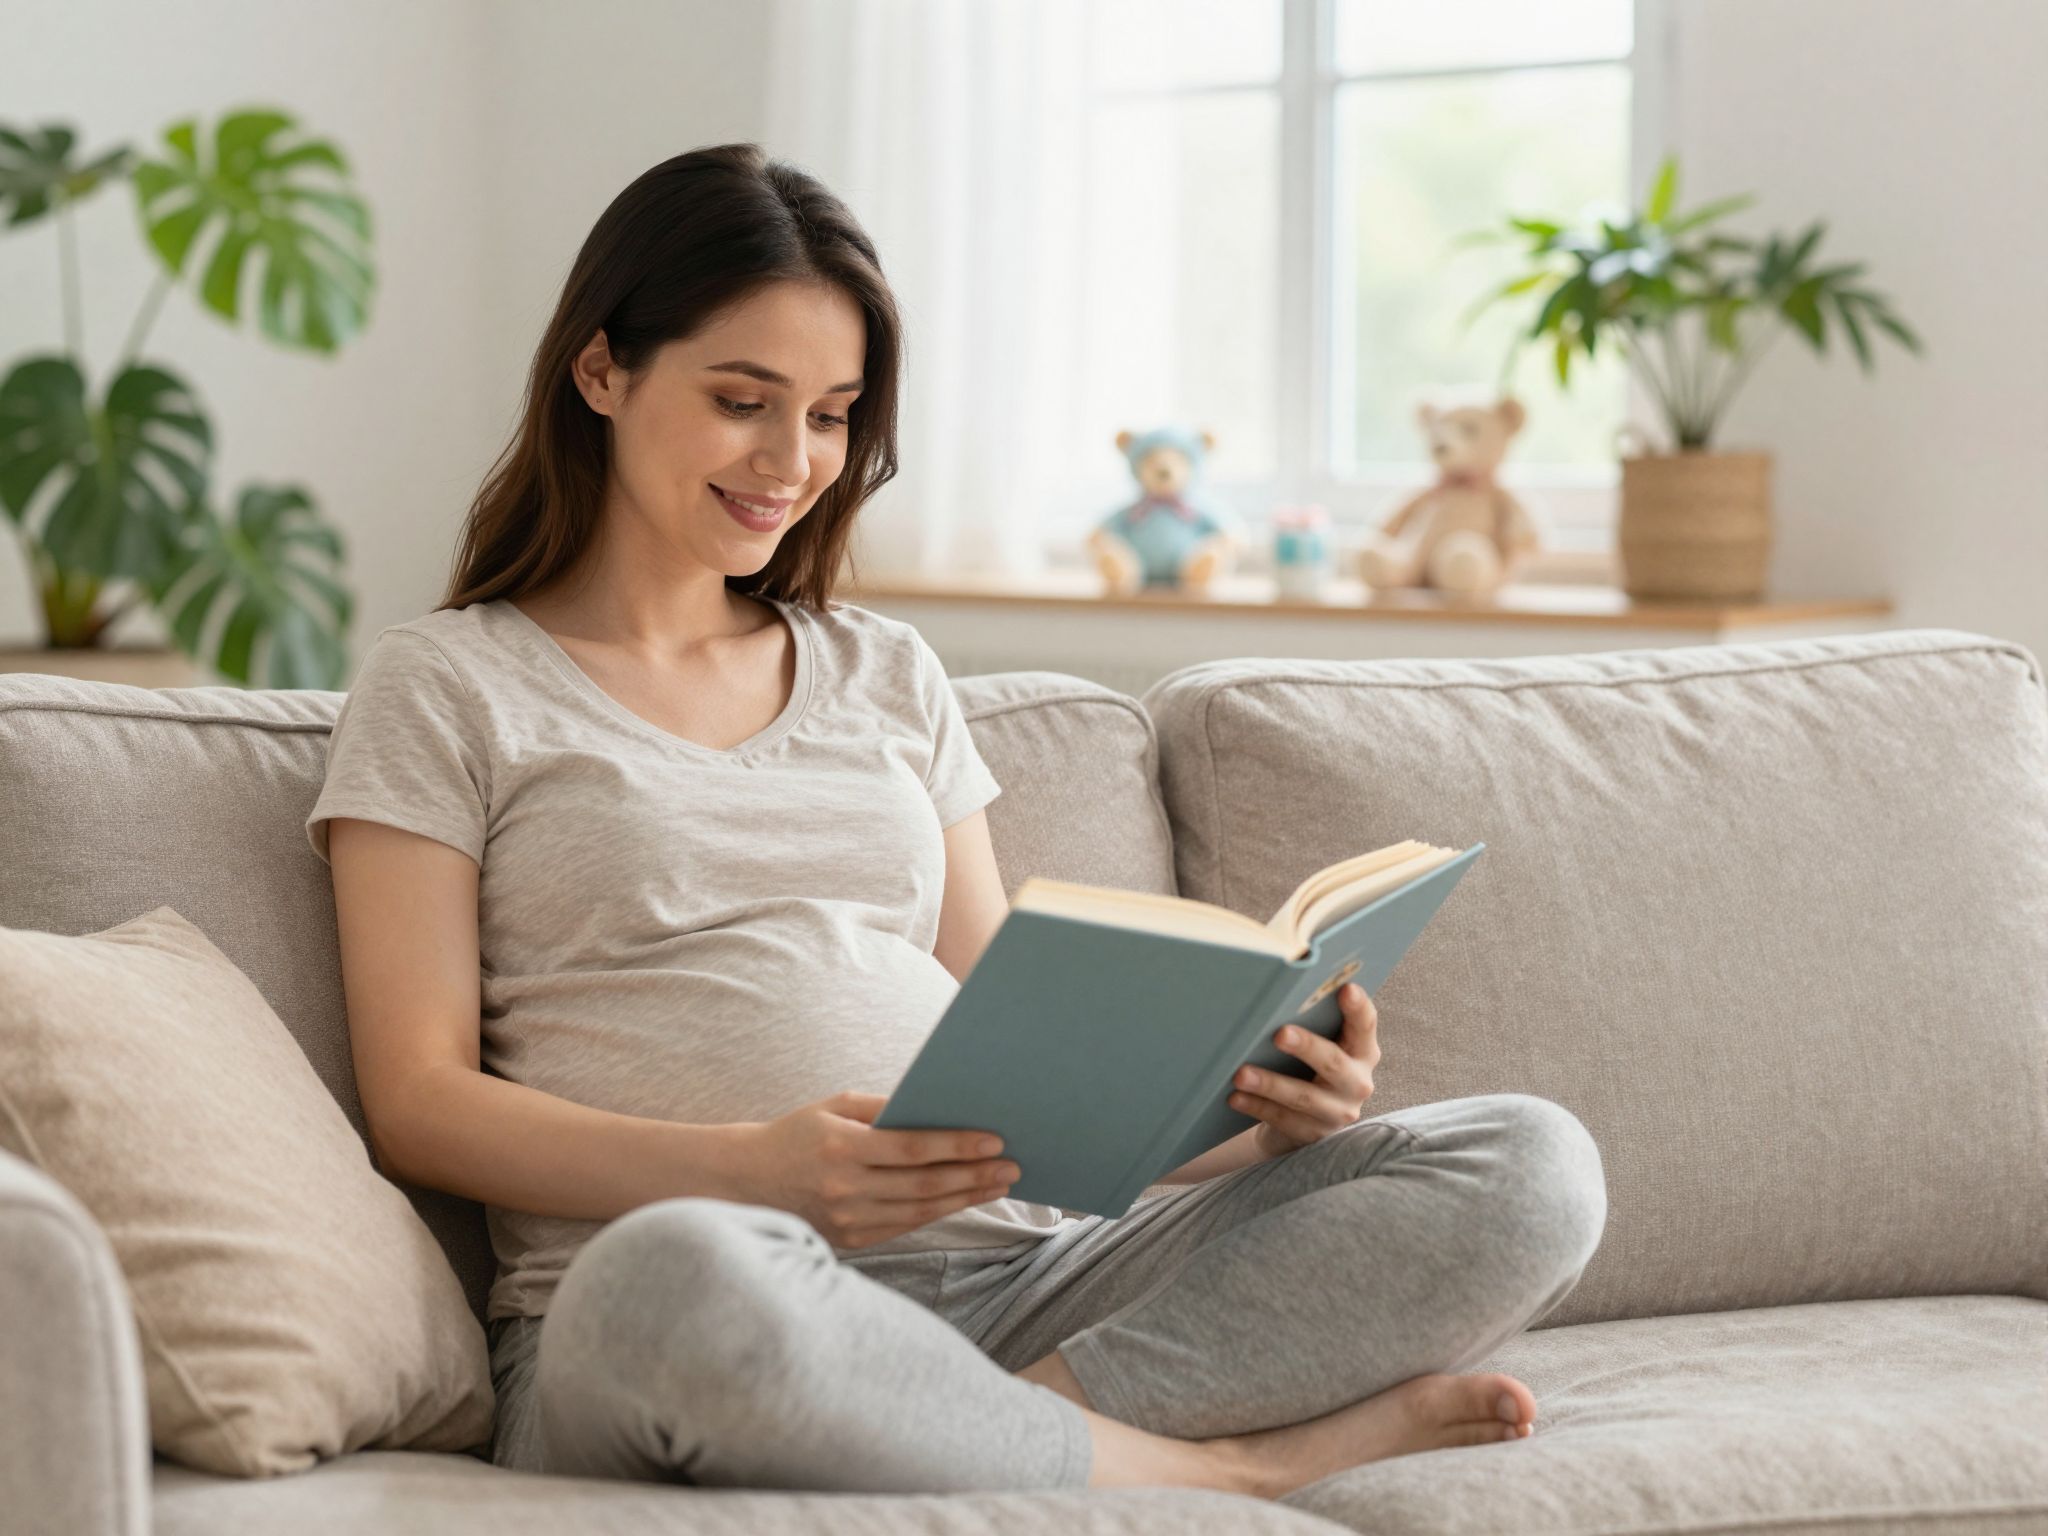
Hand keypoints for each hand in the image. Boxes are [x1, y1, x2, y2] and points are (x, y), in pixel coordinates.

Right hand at [735, 1091, 1019, 1250]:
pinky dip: (937, 1213)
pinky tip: (961, 1200)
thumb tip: (938, 1111)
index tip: (994, 1140)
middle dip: (973, 1175)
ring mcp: (846, 1219)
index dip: (958, 1146)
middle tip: (1011, 1166)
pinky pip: (903, 1227)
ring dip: (964, 1198)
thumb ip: (883, 1109)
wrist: (745, 1181)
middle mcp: (844, 1187)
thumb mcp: (834, 1106)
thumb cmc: (797, 1134)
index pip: (913, 1148)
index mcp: (841, 1147)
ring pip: (919, 1211)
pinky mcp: (848, 1240)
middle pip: (924, 1184)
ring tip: (997, 1185)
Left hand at [1229, 982, 1379, 1159]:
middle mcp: (1358, 1082)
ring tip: (1240, 1073)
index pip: (1365, 1025)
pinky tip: (1235, 1097)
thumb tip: (1276, 996)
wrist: (1304, 1118)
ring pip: (1303, 1096)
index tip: (1346, 988)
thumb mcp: (1321, 1046)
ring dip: (1270, 1083)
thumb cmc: (1309, 1066)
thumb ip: (1313, 1023)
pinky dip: (1257, 1106)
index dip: (1358, 1008)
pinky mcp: (1314, 1133)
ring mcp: (1338, 1112)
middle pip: (1333, 1063)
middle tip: (1280, 1034)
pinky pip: (1283, 1119)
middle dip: (1306, 1047)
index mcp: (1363, 1051)